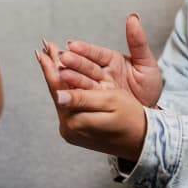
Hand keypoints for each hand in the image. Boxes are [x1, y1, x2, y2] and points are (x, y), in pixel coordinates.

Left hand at [37, 45, 148, 161]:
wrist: (143, 140)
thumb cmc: (131, 118)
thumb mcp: (110, 102)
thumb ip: (83, 98)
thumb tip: (59, 96)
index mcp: (77, 121)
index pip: (59, 89)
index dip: (51, 67)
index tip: (44, 50)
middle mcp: (70, 128)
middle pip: (58, 91)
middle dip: (51, 67)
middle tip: (45, 47)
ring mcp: (72, 131)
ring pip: (61, 96)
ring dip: (56, 75)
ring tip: (49, 56)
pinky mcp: (76, 131)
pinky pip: (67, 104)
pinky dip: (64, 86)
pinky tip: (62, 74)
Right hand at [55, 14, 163, 106]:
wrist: (150, 116)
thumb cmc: (149, 88)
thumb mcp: (147, 64)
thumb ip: (138, 42)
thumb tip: (133, 17)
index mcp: (112, 60)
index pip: (97, 53)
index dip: (85, 50)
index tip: (73, 45)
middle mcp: (101, 73)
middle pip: (85, 66)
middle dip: (73, 62)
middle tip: (62, 58)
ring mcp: (97, 88)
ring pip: (81, 81)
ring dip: (69, 77)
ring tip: (59, 73)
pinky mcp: (94, 102)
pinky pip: (83, 97)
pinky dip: (71, 93)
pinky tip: (61, 89)